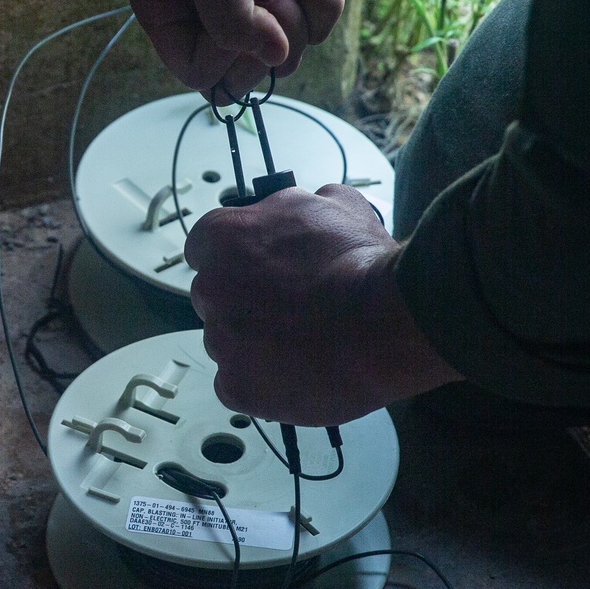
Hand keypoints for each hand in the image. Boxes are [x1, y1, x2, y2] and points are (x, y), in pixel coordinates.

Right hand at [130, 0, 376, 95]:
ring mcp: (253, 13)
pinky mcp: (293, 2)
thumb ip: (231, 24)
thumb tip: (271, 59)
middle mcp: (205, 17)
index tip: (243, 14)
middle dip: (265, 40)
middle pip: (240, 77)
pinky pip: (315, 34)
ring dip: (296, 18)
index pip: (194, 72)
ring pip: (282, 60)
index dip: (224, 57)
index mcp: (166, 8)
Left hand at [184, 184, 461, 425]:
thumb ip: (299, 203)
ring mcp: (220, 340)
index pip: (205, 246)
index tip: (256, 269)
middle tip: (288, 308)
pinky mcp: (236, 386)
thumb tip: (300, 203)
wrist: (384, 323)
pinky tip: (297, 371)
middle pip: (214, 297)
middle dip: (244, 302)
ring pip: (226, 343)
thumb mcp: (335, 205)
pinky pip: (236, 385)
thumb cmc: (361, 266)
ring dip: (253, 343)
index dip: (236, 258)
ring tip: (303, 343)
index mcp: (224, 237)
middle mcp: (211, 287)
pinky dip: (261, 383)